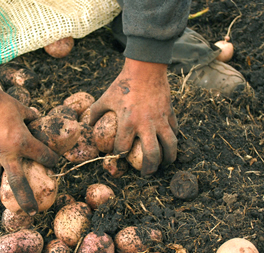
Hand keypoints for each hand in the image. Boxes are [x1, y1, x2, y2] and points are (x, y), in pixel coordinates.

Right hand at [0, 85, 58, 214]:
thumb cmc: (0, 101)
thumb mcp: (20, 109)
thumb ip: (30, 117)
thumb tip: (36, 118)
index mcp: (22, 142)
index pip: (43, 156)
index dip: (51, 160)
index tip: (54, 162)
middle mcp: (6, 154)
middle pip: (18, 184)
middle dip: (26, 200)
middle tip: (33, 212)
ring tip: (1, 171)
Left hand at [89, 58, 177, 174]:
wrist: (145, 68)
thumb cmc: (123, 84)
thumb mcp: (105, 97)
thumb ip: (95, 112)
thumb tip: (88, 124)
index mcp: (127, 122)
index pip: (123, 148)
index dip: (119, 156)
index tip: (118, 158)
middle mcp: (145, 124)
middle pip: (151, 154)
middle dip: (149, 168)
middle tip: (146, 174)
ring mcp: (160, 119)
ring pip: (169, 145)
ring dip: (168, 159)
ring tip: (164, 164)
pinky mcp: (170, 113)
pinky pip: (175, 131)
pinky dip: (173, 141)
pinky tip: (169, 145)